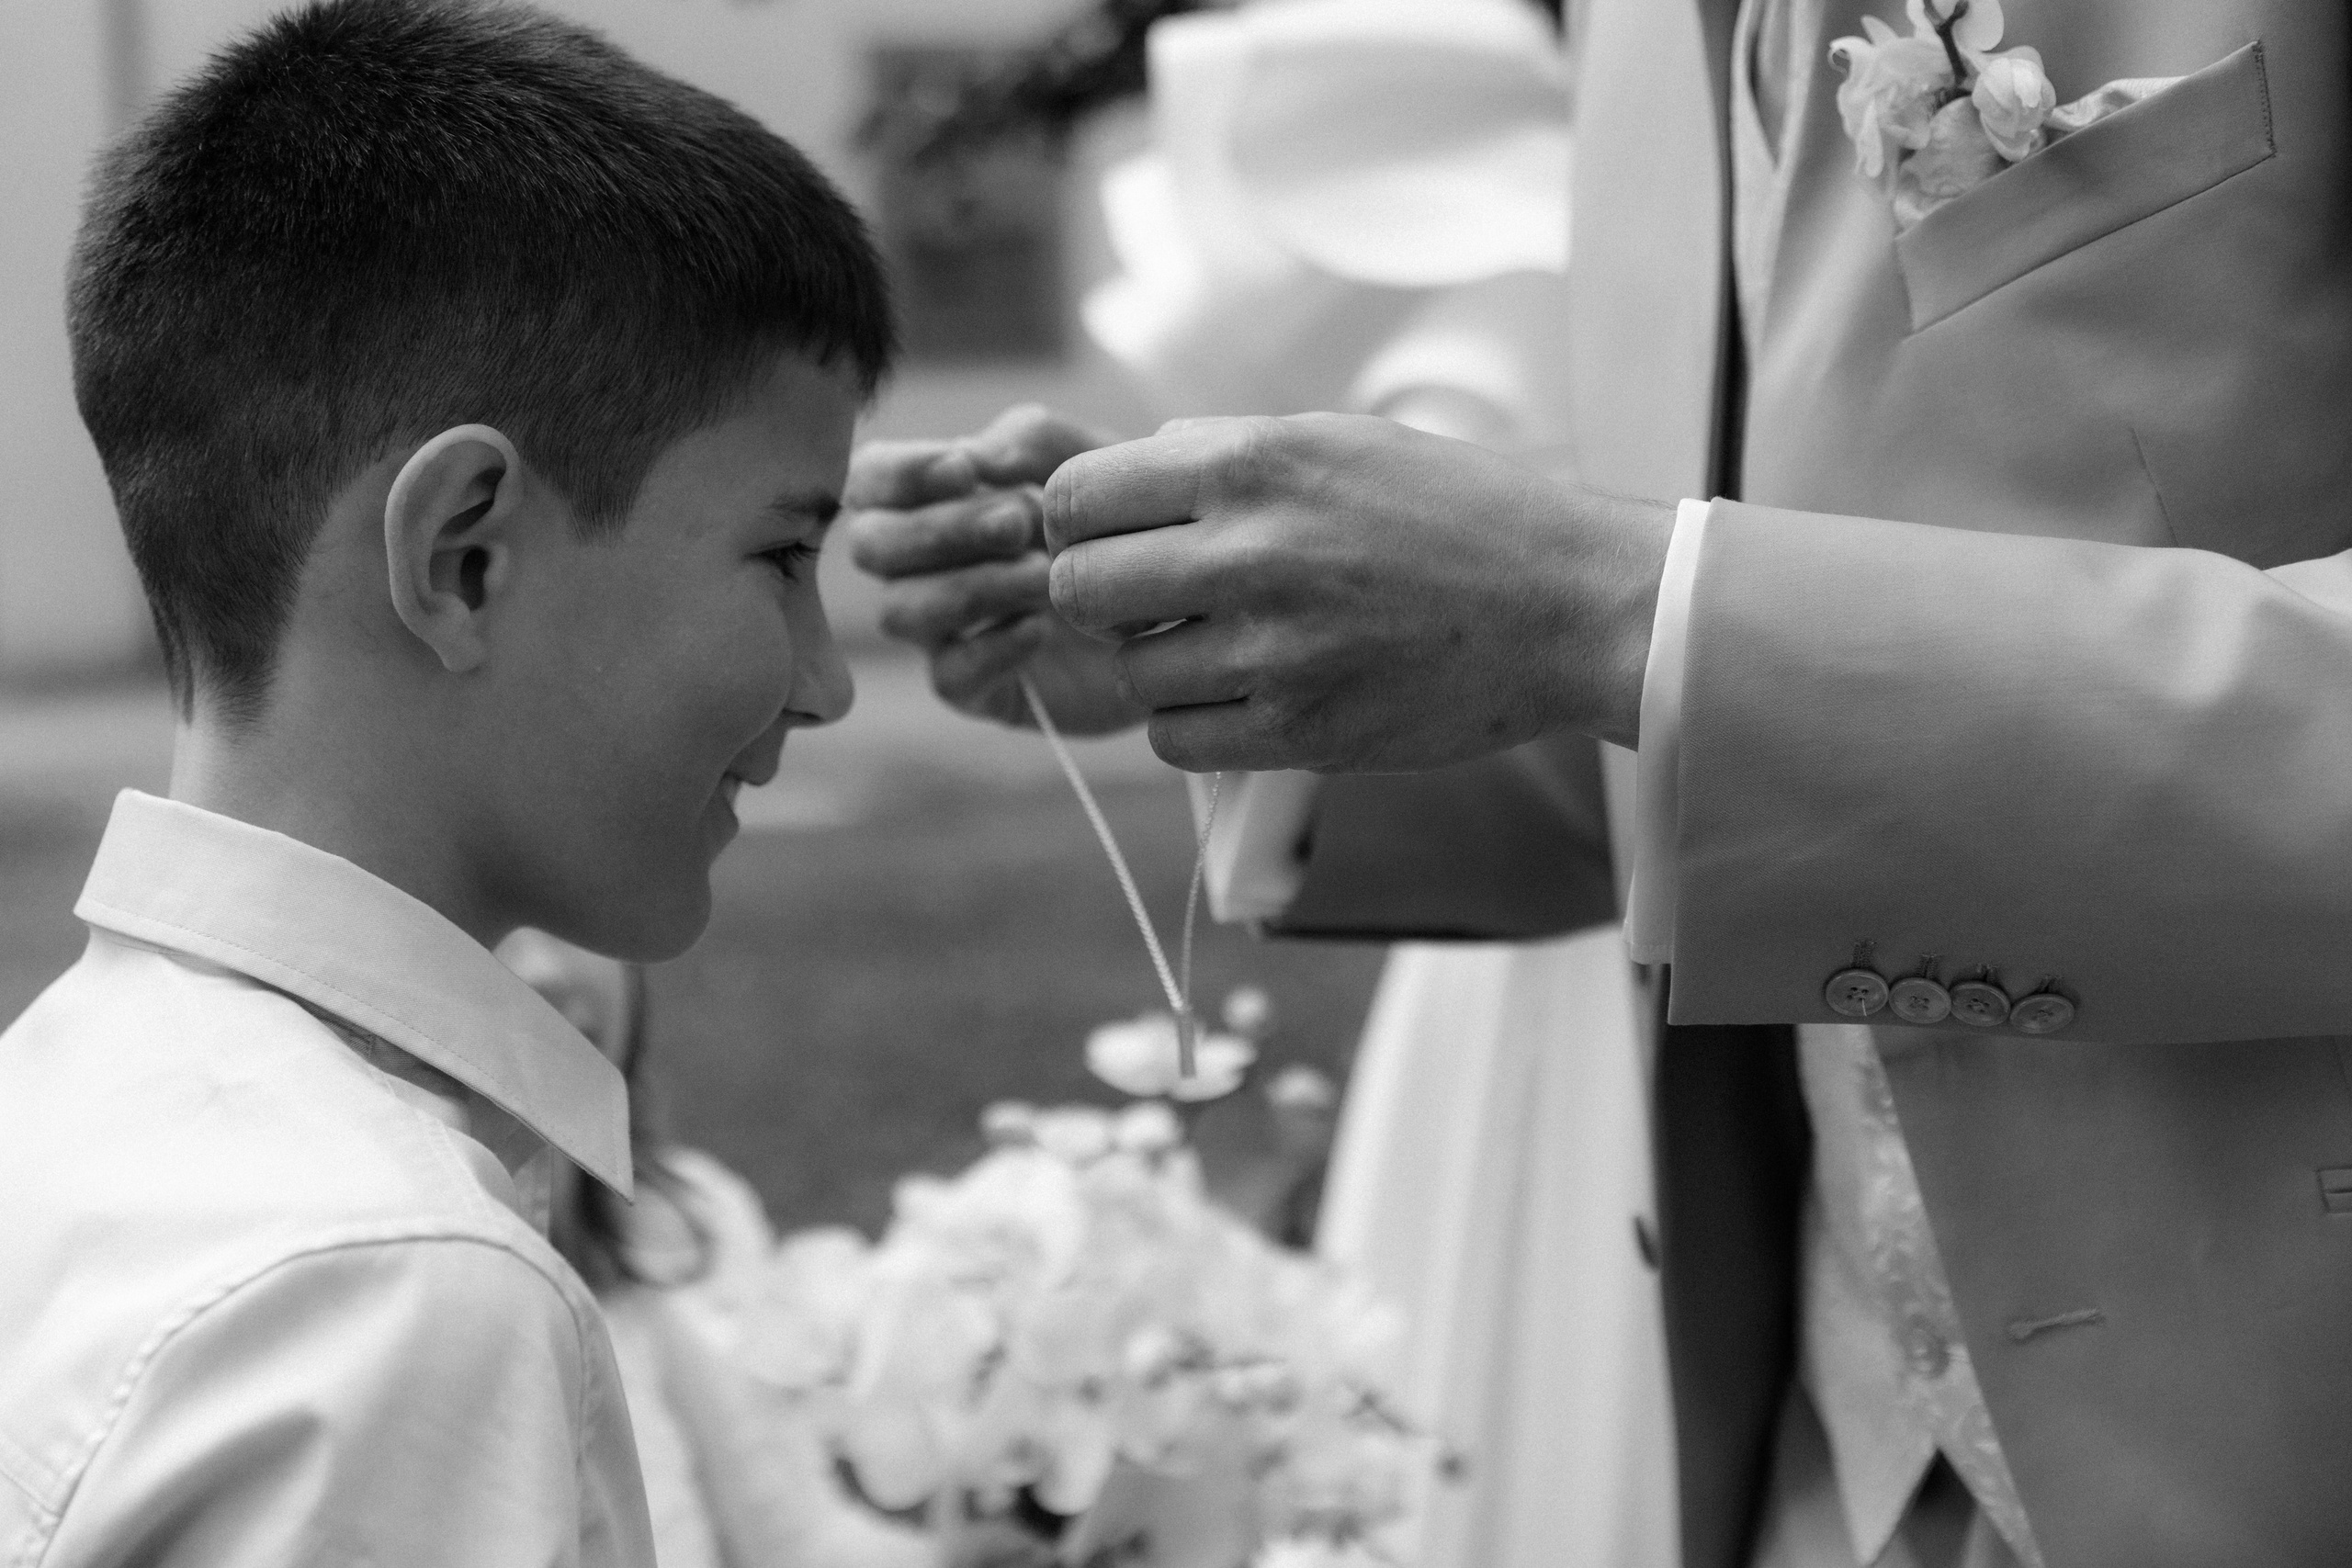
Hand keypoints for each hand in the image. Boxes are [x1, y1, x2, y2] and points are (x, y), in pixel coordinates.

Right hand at [846, 405, 1145, 735]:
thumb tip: (977, 456)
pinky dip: (991, 647)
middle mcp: (929, 563)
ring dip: (971, 586)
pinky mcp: (984, 689)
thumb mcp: (1097, 459)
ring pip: (902, 611)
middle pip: (872, 546)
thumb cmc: (1131, 519)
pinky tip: (1041, 629)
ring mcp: (950, 629)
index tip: (965, 469)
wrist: (1192, 605)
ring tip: (1044, 577)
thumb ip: (1036, 438)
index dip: (901, 473)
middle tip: (1020, 523)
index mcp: (939, 497)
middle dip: (940, 530)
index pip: (871, 479)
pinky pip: (949, 675)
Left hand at [1043, 413, 1673, 771]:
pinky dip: (1193, 725)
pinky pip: (1177, 741)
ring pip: (1130, 674)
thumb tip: (1128, 467)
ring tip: (1222, 648)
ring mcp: (1275, 651)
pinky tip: (1241, 698)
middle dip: (1099, 599)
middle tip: (1150, 603)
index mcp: (1253, 466)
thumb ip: (1226, 452)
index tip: (1106, 539)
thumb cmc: (1458, 514)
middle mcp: (1251, 554)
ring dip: (1158, 666)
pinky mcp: (1302, 733)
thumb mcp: (1341, 443)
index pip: (1075, 500)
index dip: (1073, 525)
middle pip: (1079, 591)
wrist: (1569, 606)